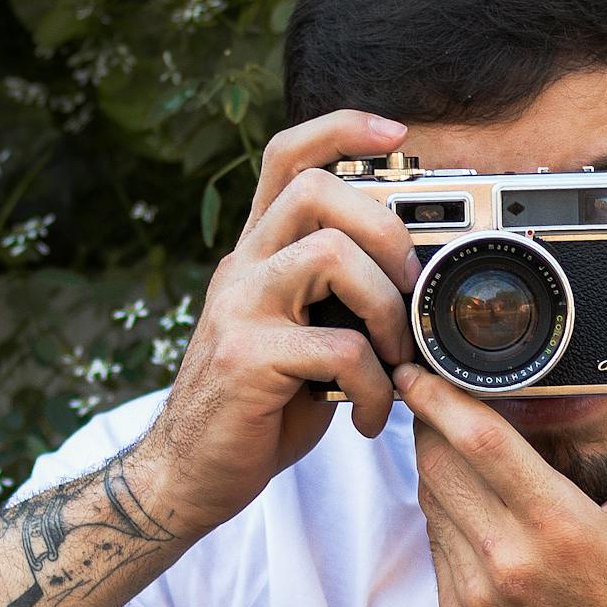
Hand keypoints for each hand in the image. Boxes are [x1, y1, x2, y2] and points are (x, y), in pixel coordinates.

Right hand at [136, 110, 420, 536]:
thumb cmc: (257, 411)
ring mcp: (239, 309)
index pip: (287, 157)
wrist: (190, 476)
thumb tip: (416, 287)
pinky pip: (340, 348)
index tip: (396, 134)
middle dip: (386, 229)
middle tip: (411, 287)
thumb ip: (339, 303)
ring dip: (387, 307)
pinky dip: (376, 386)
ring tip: (397, 358)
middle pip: (315, 190)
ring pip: (330, 254)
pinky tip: (373, 417)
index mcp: (257, 254)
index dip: (341, 129)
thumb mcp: (300, 339)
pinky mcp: (247, 359)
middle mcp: (243, 268)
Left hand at [399, 348, 606, 606]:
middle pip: (436, 465)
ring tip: (463, 454)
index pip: (476, 441)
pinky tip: (479, 517)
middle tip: (440, 400)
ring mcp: (477, 599)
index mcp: (560, 526)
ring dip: (439, 473)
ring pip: (431, 506)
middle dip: (433, 427)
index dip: (438, 397)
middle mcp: (509, 562)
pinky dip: (448, 524)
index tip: (419, 367)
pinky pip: (436, 551)